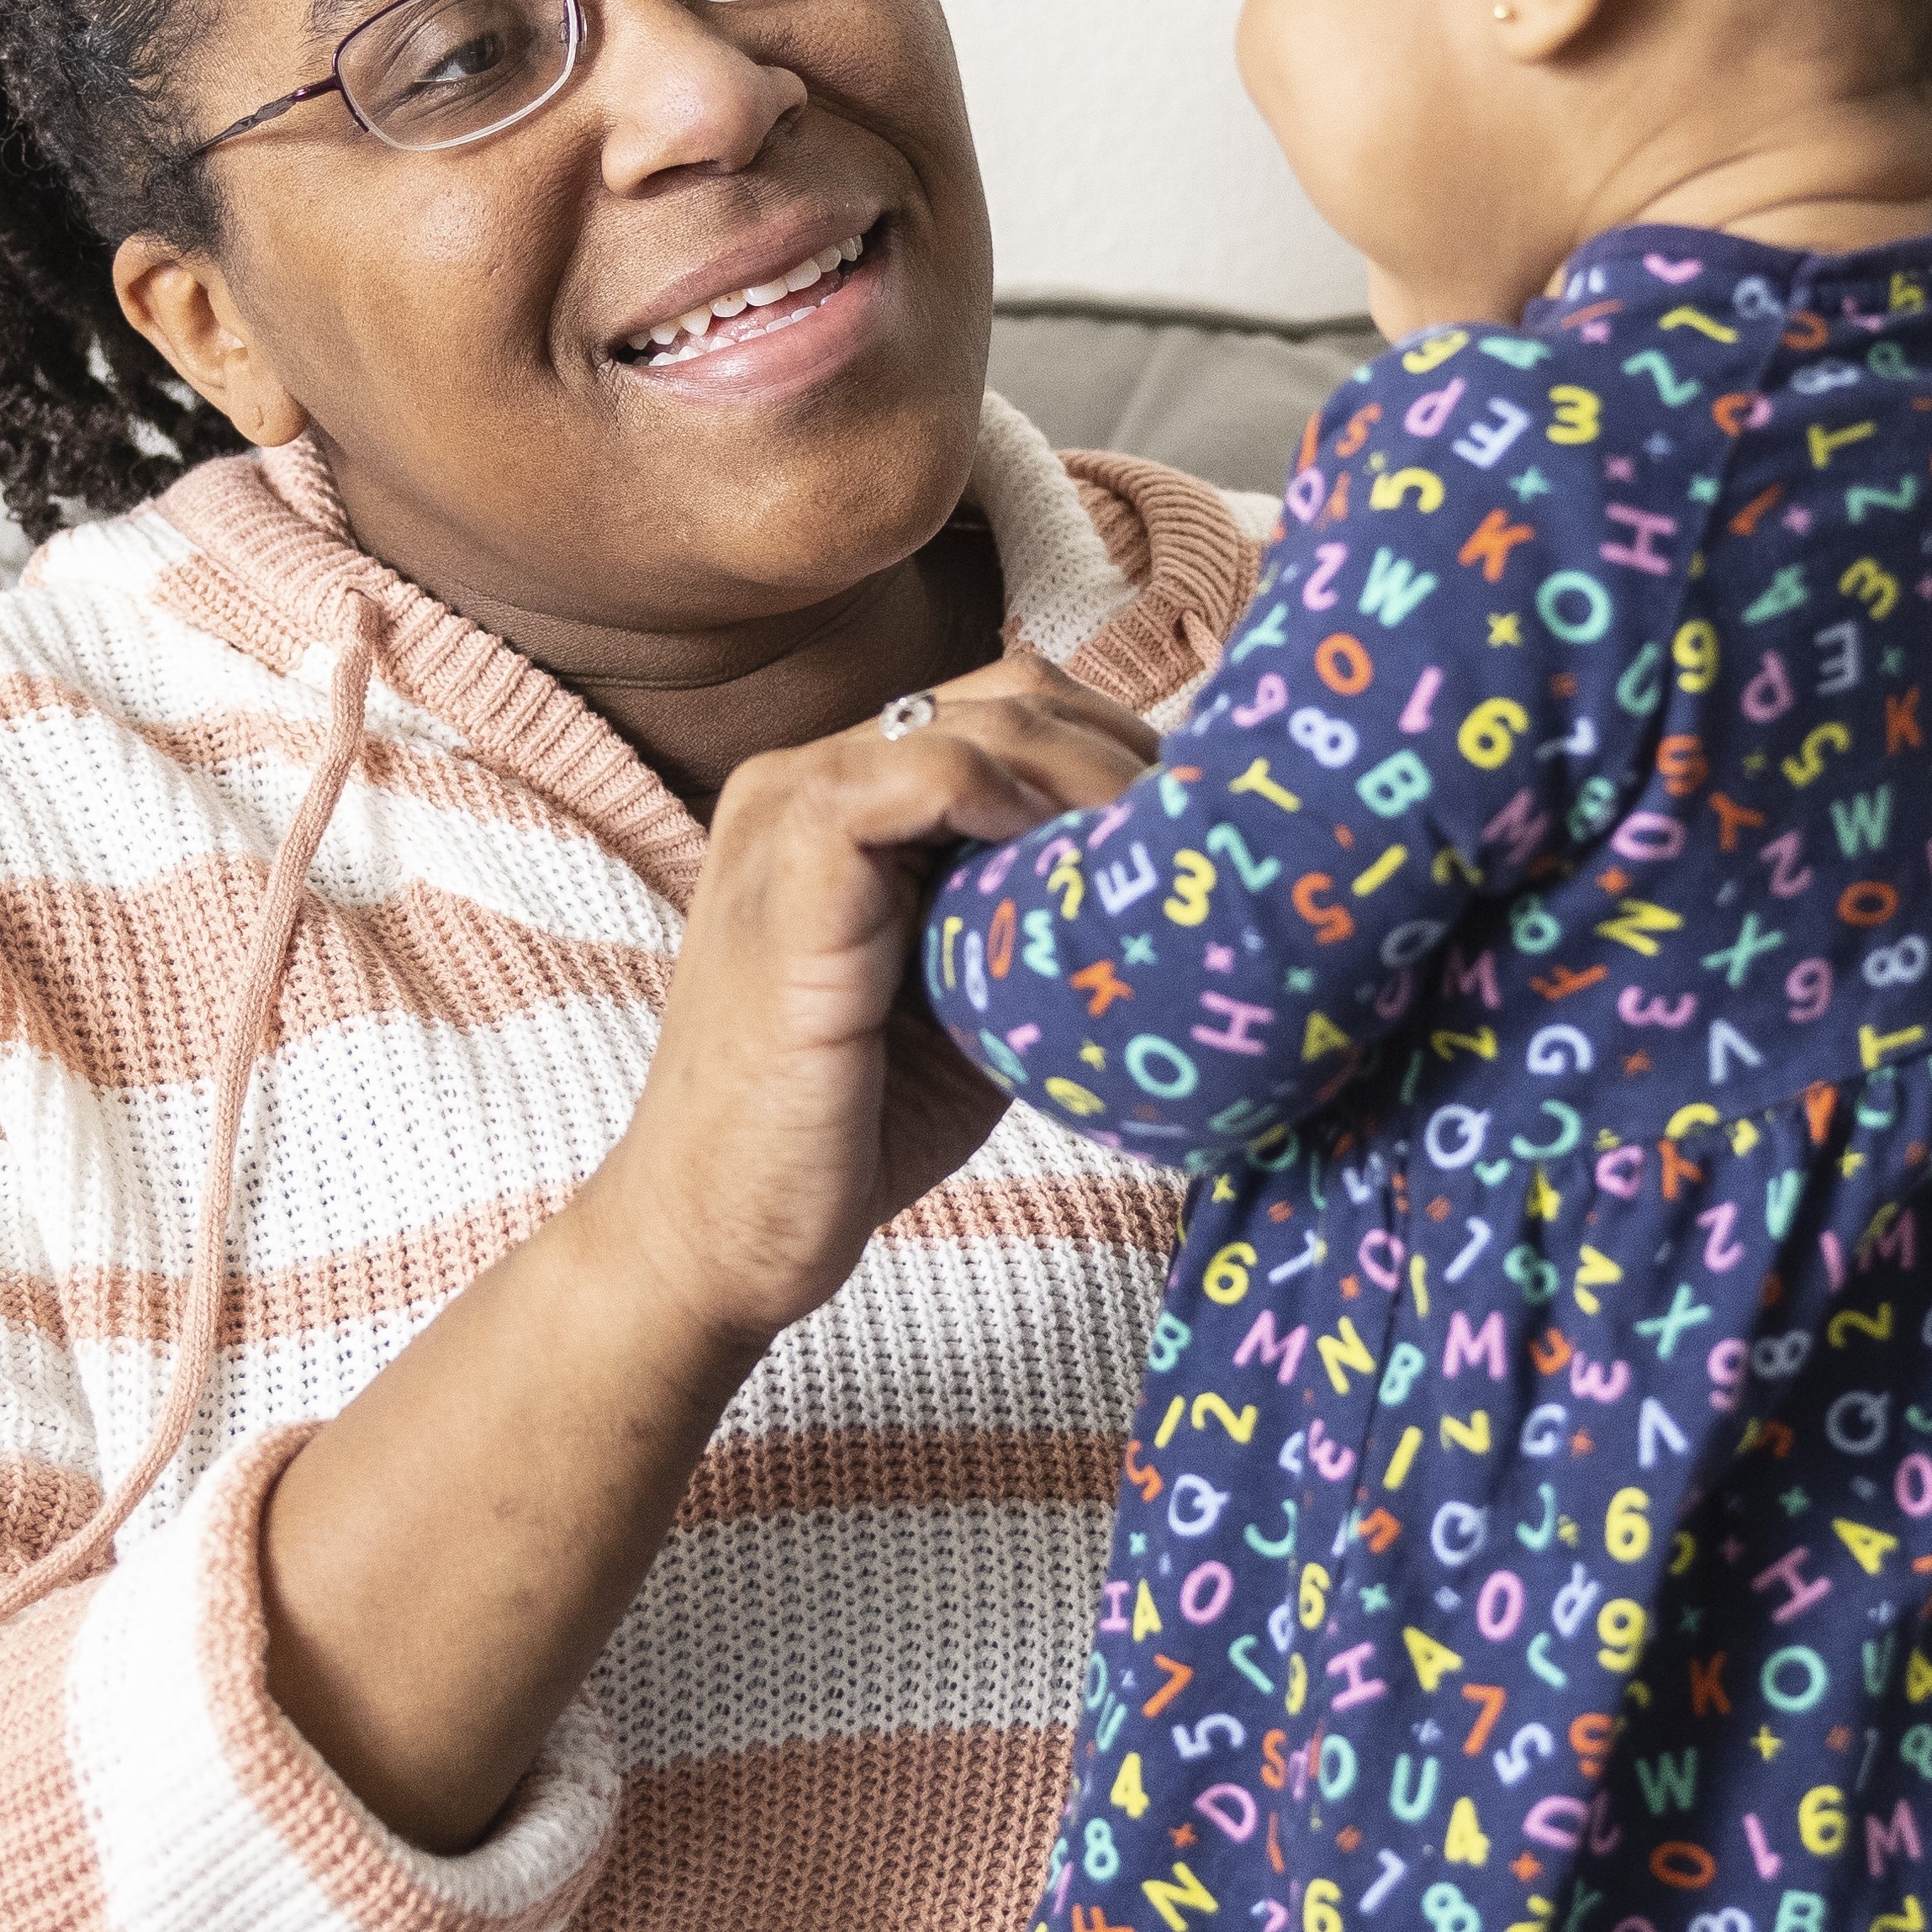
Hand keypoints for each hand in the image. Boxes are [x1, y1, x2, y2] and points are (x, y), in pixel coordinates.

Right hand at [579, 652, 1157, 1355]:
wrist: (722, 1236)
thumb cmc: (845, 1129)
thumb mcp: (968, 995)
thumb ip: (1030, 914)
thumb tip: (1168, 881)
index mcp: (840, 798)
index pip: (1009, 710)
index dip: (1118, 754)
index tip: (1202, 834)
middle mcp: (804, 778)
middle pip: (1011, 695)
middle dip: (1128, 758)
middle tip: (1210, 848)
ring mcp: (787, 813)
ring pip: (982, 721)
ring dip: (1096, 781)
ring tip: (1163, 865)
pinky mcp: (789, 870)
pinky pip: (925, 777)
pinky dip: (1021, 803)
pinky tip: (1077, 873)